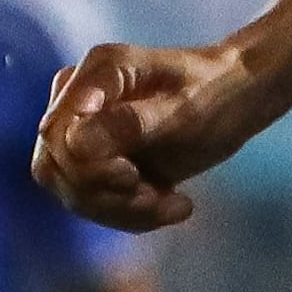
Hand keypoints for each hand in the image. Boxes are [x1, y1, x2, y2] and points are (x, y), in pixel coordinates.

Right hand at [33, 40, 270, 232]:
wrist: (239, 98)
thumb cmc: (215, 93)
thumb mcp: (182, 109)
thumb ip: (129, 124)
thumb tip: (76, 143)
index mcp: (95, 75)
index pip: (55, 135)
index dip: (83, 166)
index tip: (130, 176)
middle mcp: (79, 103)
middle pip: (53, 168)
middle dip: (103, 194)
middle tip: (153, 195)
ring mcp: (85, 134)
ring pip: (74, 193)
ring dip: (123, 210)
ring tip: (175, 203)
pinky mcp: (102, 165)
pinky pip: (99, 204)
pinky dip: (135, 216)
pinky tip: (175, 205)